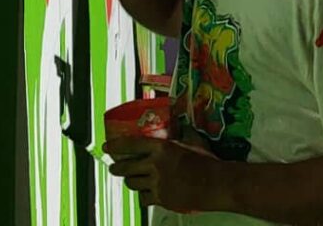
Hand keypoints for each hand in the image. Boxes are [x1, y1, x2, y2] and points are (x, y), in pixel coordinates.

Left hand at [104, 136, 224, 211]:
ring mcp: (157, 183)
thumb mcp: (193, 142)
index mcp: (161, 148)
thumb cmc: (206, 161)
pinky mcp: (161, 199)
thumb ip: (183, 134)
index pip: (130, 145)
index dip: (115, 146)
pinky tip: (146, 194)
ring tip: (131, 180)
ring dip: (130, 181)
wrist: (215, 184)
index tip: (106, 147)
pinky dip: (143, 196)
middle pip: (126, 167)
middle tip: (114, 167)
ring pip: (133, 183)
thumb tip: (183, 124)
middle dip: (116, 168)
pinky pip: (144, 198)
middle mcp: (154, 165)